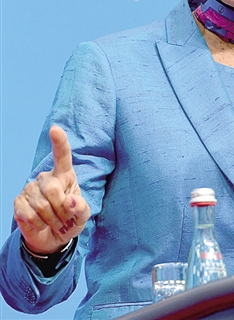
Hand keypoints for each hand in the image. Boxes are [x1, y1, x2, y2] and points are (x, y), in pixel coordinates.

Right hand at [14, 126, 89, 254]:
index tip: (55, 129)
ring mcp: (30, 188)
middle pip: (52, 188)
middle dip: (61, 209)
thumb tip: (70, 201)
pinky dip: (38, 224)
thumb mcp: (82, 216)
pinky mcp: (18, 201)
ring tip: (55, 222)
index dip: (59, 142)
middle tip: (65, 218)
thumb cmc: (71, 220)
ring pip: (41, 205)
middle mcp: (46, 178)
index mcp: (65, 175)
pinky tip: (41, 224)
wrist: (53, 237)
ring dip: (51, 220)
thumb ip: (81, 208)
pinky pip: (28, 214)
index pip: (62, 155)